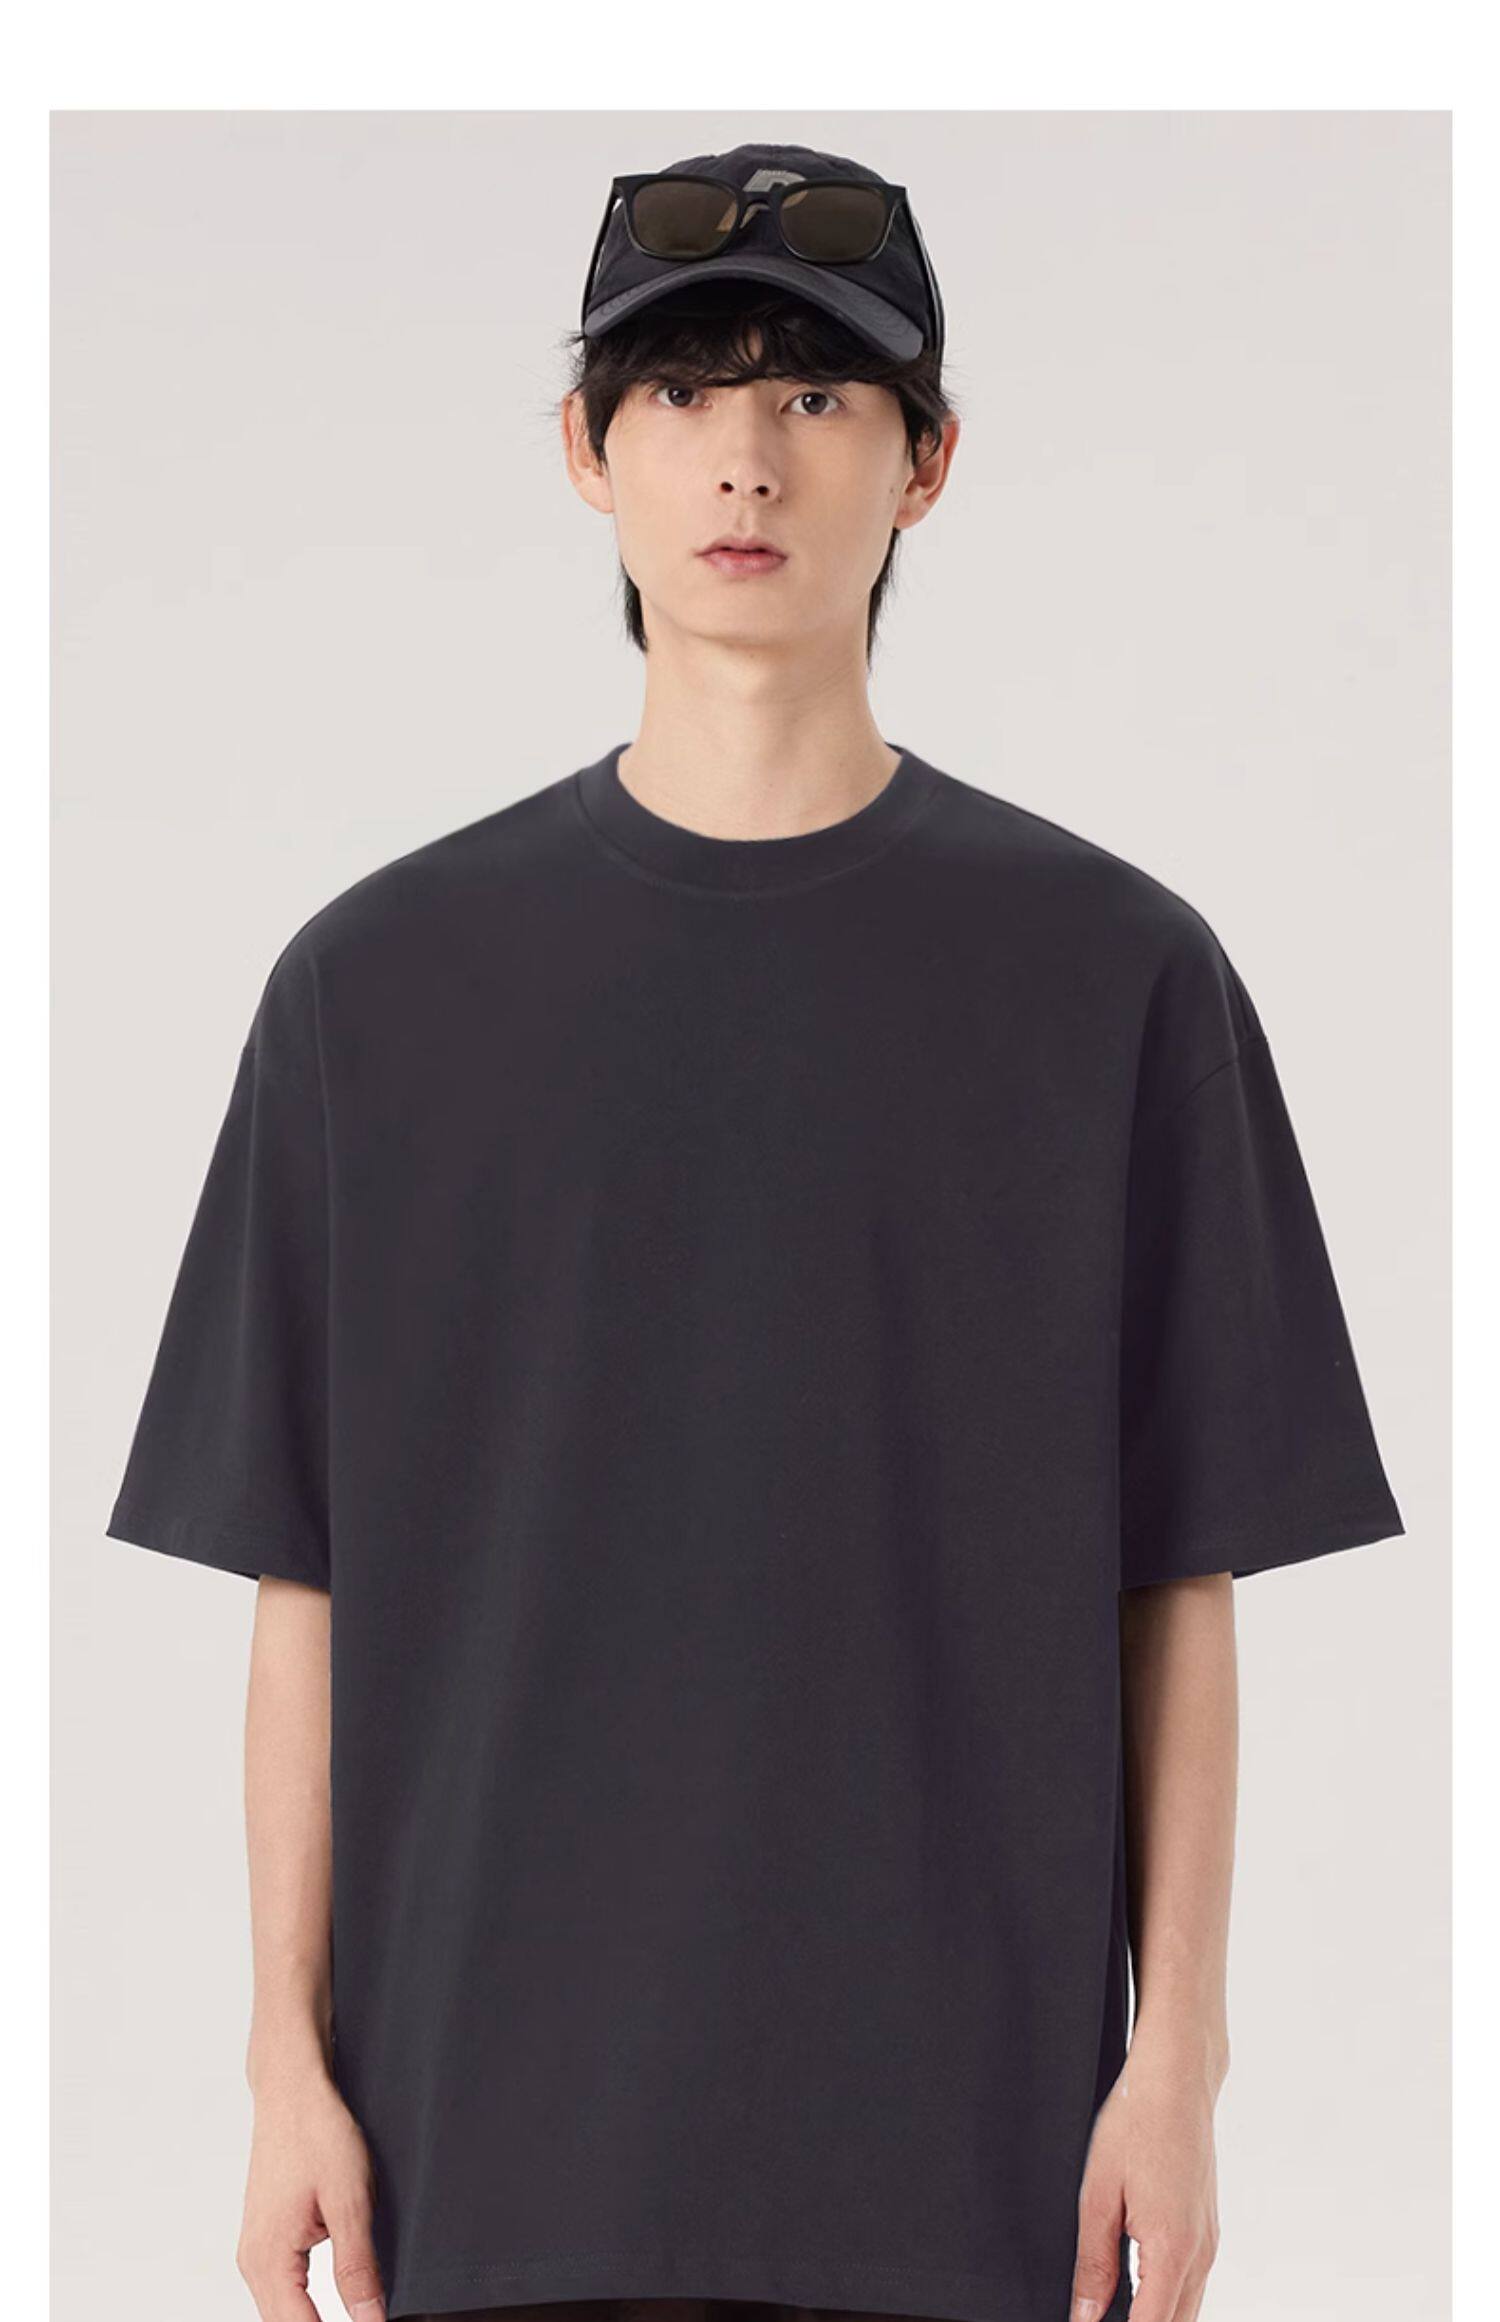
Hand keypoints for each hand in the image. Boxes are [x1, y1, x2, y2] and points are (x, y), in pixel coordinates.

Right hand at [236, 2067, 386, 2319]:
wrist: (292, 2090)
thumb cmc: (317, 2132)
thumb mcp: (350, 2199)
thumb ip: (357, 2266)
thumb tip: (370, 2320)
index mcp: (269, 2259)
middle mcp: (253, 2263)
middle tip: (372, 2318)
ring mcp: (256, 2252)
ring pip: (284, 2313)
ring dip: (315, 2320)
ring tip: (361, 2312)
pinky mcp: (266, 2240)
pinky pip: (284, 2291)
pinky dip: (308, 2304)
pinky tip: (338, 2299)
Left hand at [1071, 2042, 1222, 2321]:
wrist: (1177, 2079)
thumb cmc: (1138, 2122)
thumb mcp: (1098, 2193)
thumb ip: (1094, 2263)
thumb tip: (1085, 2316)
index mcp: (1172, 2251)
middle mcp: (1200, 2254)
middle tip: (1098, 2317)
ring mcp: (1209, 2242)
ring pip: (1187, 2310)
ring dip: (1154, 2318)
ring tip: (1114, 2309)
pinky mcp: (1208, 2230)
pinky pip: (1191, 2284)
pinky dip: (1166, 2298)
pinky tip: (1135, 2290)